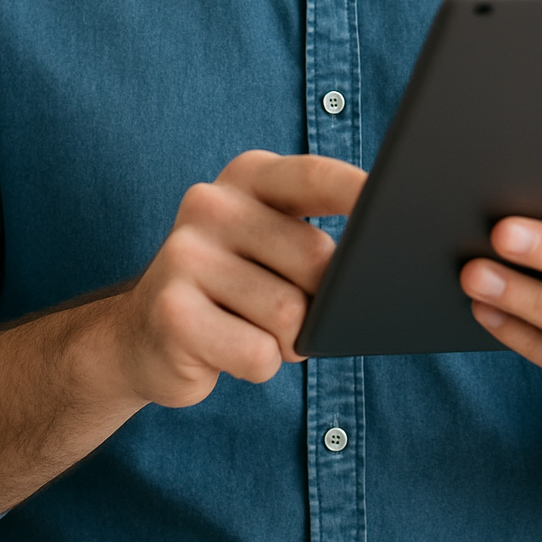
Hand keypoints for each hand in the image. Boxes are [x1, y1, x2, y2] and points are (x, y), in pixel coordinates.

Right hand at [113, 151, 365, 408]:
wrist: (142, 335)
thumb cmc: (235, 290)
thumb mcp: (271, 245)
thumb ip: (316, 241)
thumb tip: (376, 269)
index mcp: (247, 176)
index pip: (315, 176)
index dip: (359, 191)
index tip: (398, 205)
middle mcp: (210, 203)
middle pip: (317, 259)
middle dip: (321, 301)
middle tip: (289, 310)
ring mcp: (185, 255)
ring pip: (290, 314)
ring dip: (288, 340)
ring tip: (253, 328)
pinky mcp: (172, 313)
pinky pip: (258, 353)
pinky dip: (258, 364)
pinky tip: (227, 350)